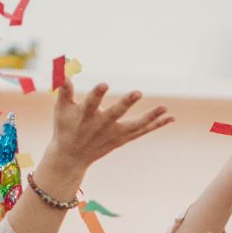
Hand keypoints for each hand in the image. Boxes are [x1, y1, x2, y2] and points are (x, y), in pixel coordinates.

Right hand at [43, 79, 173, 173]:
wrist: (71, 157)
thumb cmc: (65, 128)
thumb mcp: (61, 110)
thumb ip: (64, 92)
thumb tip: (63, 75)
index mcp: (85, 117)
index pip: (91, 104)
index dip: (97, 94)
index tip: (104, 84)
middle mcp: (101, 126)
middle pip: (115, 114)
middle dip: (126, 104)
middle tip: (137, 92)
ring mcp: (114, 134)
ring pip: (134, 126)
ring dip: (150, 117)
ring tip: (165, 108)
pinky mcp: (122, 139)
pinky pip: (142, 131)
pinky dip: (156, 125)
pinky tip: (171, 118)